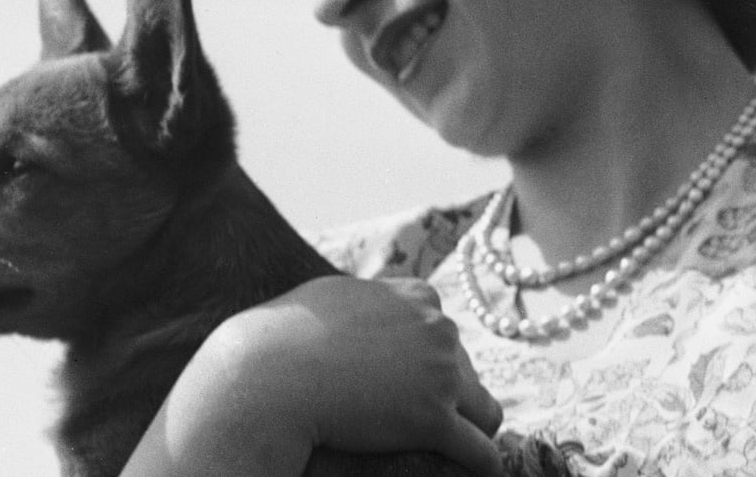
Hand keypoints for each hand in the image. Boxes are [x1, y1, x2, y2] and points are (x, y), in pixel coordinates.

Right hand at [122, 275, 503, 476]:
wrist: (271, 373)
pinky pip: (478, 451)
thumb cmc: (286, 337)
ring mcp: (440, 374)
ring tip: (464, 448)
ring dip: (473, 428)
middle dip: (450, 393)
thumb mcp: (332, 298)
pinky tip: (480, 475)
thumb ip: (362, 299)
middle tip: (430, 417)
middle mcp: (437, 328)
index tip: (415, 380)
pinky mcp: (433, 420)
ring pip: (484, 408)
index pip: (441, 328)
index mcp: (416, 297)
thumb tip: (362, 297)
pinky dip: (483, 465)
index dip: (430, 358)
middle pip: (463, 367)